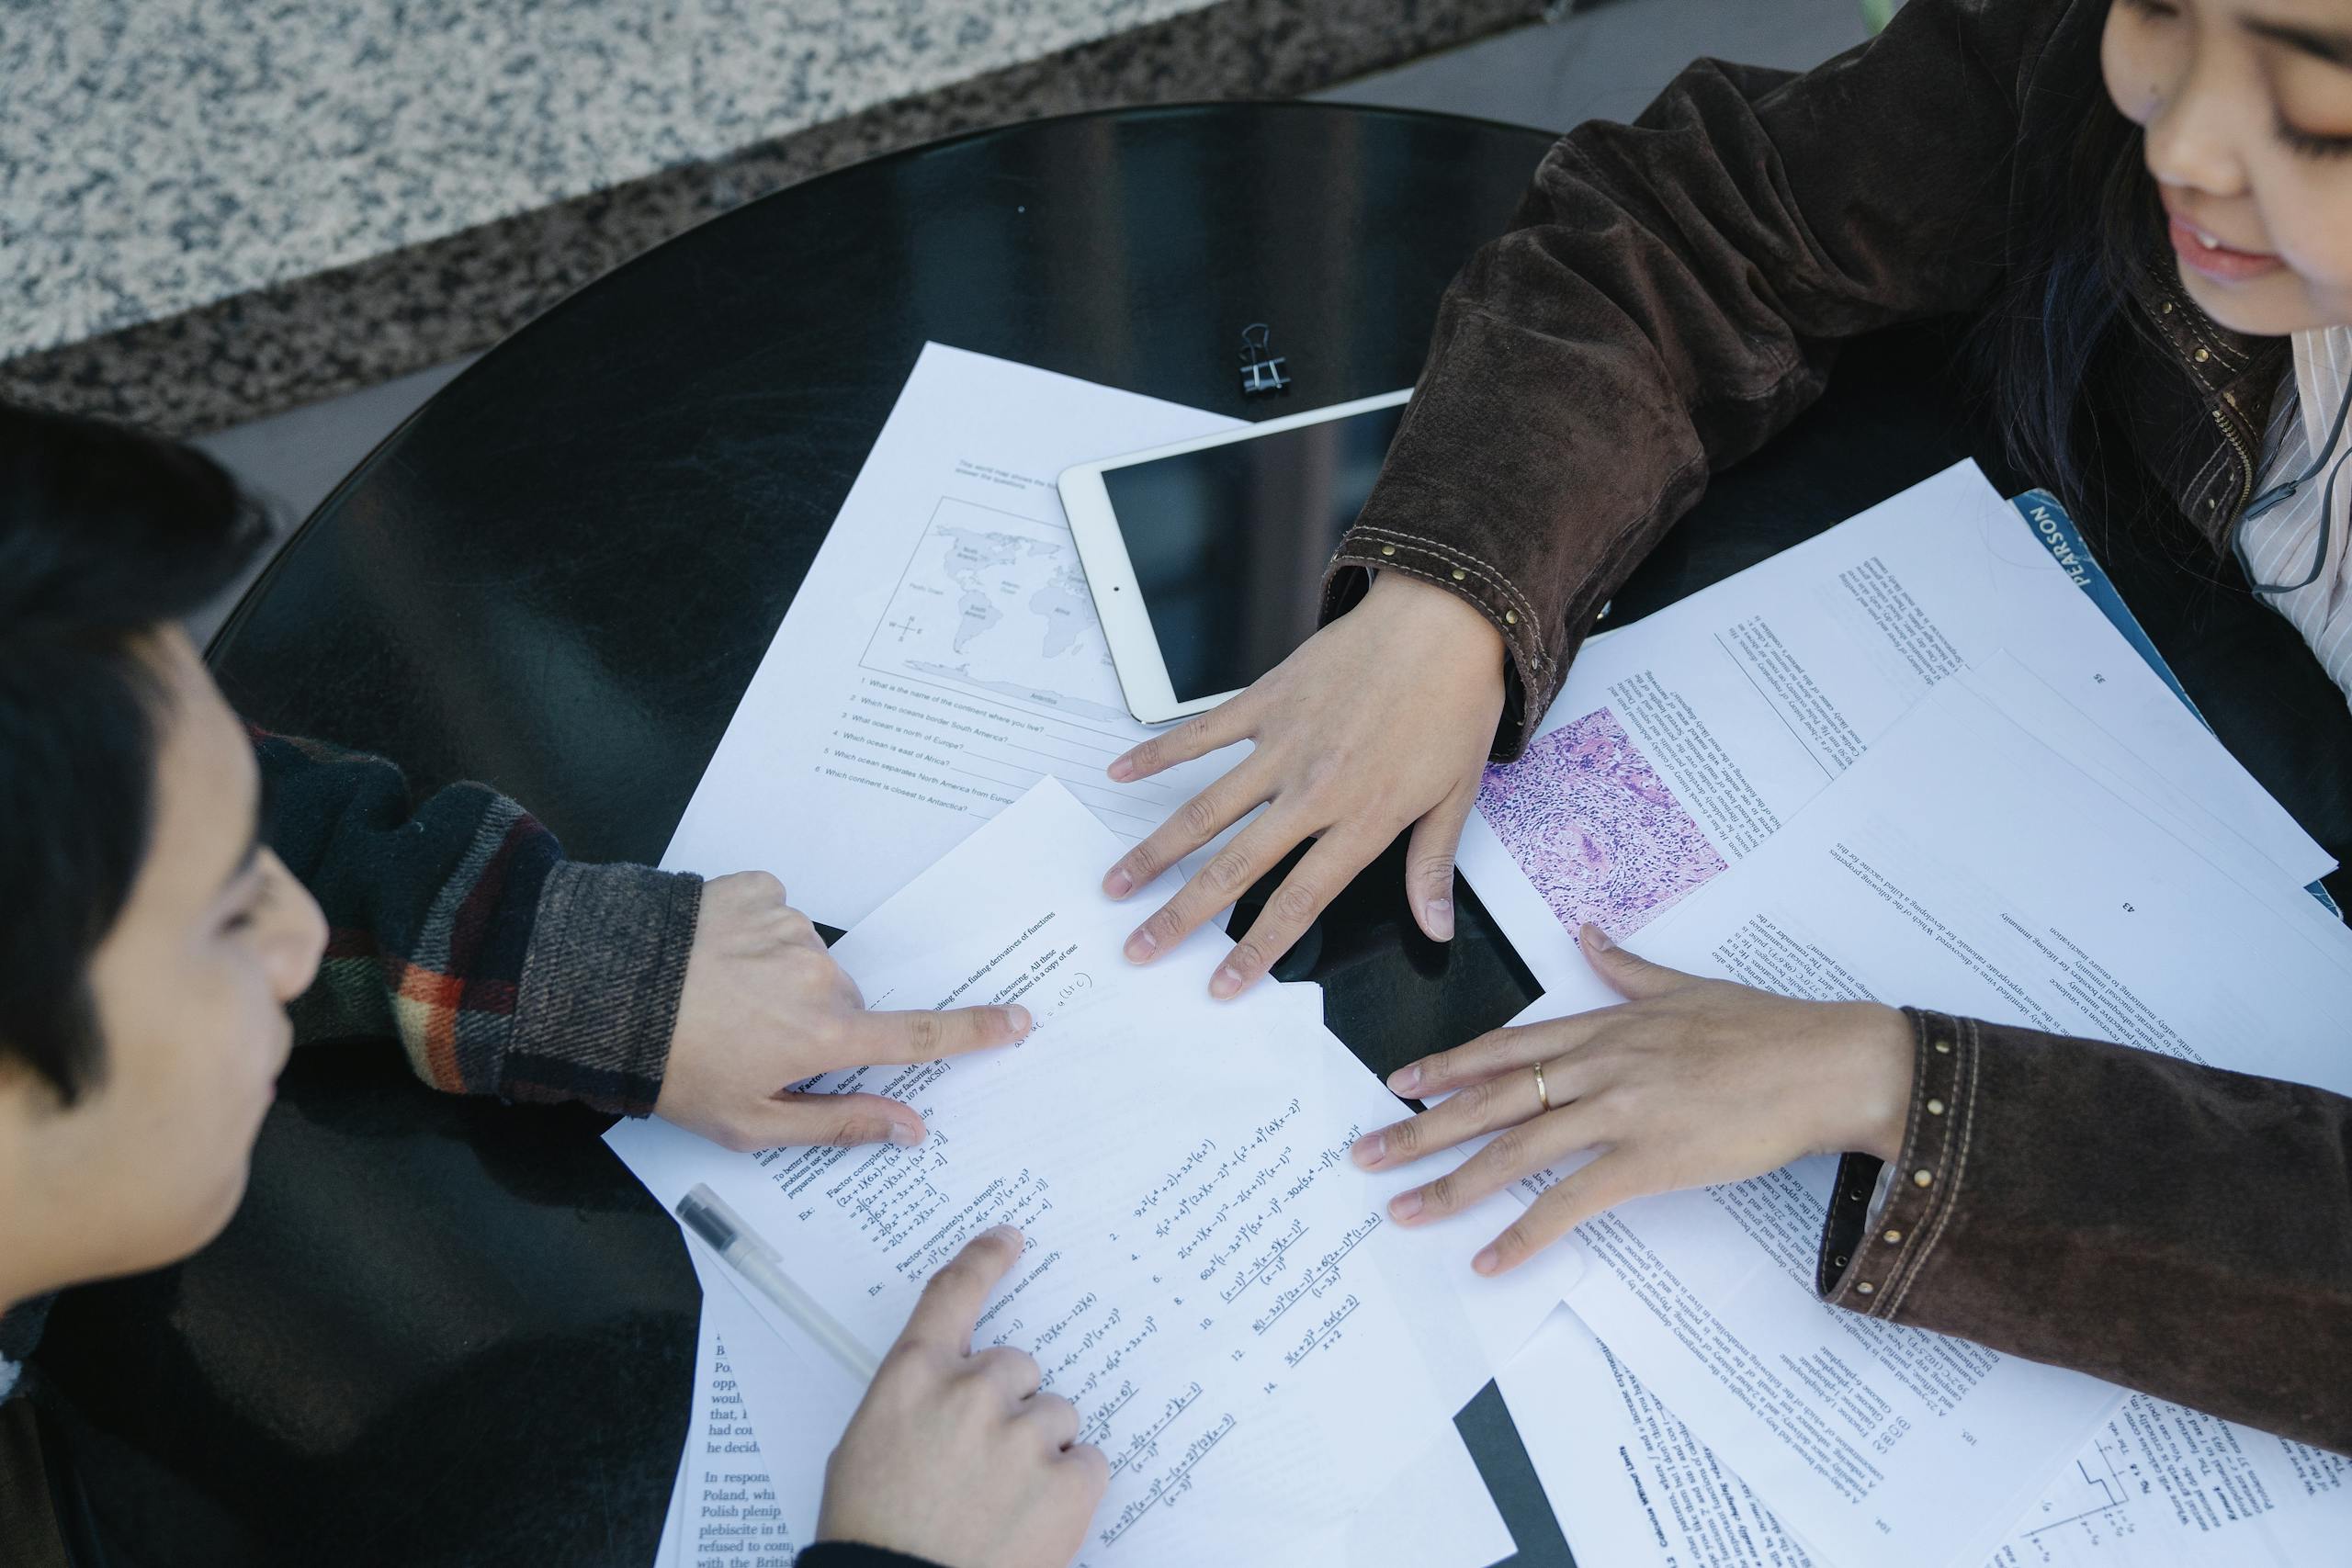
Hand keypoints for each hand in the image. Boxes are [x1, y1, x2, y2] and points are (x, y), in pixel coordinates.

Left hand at [655, 871, 1031, 1151]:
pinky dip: (751, 935)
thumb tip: (912, 1128)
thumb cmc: (671, 1072)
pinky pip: (773, 915)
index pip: (917, 1039)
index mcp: (824, 1035)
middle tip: (751, 1044)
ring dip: (777, 980)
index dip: (974, 1033)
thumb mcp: (751, 1125)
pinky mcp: (754, 891)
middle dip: (816, 1025)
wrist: (596, 993)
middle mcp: (819, 975)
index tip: (1020, 1021)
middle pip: (846, 1004)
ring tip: (716, 1000)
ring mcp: (787, 927)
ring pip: (807, 961)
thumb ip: (840, 1123)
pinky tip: (710, 959)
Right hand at [818, 1227, 1106, 1567]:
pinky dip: (1069, 1489)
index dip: (984, 1259)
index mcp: (914, 1376)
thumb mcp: (866, 1447)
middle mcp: (972, 1391)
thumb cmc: (873, 1531)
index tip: (1009, 1239)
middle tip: (982, 1464)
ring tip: (1003, 1503)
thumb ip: (916, 1400)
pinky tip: (1033, 1520)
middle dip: (1008, 1406)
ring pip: (1057, 1416)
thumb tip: (951, 1388)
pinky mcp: (1066, 1482)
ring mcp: (1023, 1434)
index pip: (953, 1293)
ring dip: (1039, 1449)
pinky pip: (1088, 1462)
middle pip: (1018, 1368)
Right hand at [1100, 572, 1505, 997]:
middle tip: (1140, 948)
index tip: (1222, 983)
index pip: (1299, 900)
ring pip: (1204, 810)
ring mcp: (1282, 744)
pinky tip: (1120, 773)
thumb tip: (1433, 927)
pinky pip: (1201, 733)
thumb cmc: (1452, 703)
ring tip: (1116, 885)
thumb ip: (1432, 865)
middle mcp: (1312, 788)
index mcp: (1361, 818)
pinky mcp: (1266, 700)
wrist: (1442, 619)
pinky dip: (1158, 753)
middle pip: (1234, 867)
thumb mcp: (1455, 793)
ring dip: (1156, 852)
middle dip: (1182, 915)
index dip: (1256, 948)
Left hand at [1351, 926, 1914, 1274]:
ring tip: (1403, 1210)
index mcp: (1603, 1027)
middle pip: (1490, 1100)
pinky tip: (1488, 1259)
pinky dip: (1525, 1234)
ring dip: (1452, 1185)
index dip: (1446, 1066)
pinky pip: (1571, 1203)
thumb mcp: (1686, 986)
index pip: (1505, 1047)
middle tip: (1364, 1155)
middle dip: (1421, 1128)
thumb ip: (1627, 968)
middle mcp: (1598, 1065)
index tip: (1396, 1081)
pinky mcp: (1648, 1160)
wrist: (1825, 1062)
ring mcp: (1619, 1111)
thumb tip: (1590, 934)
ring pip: (1515, 1151)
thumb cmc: (1764, 1029)